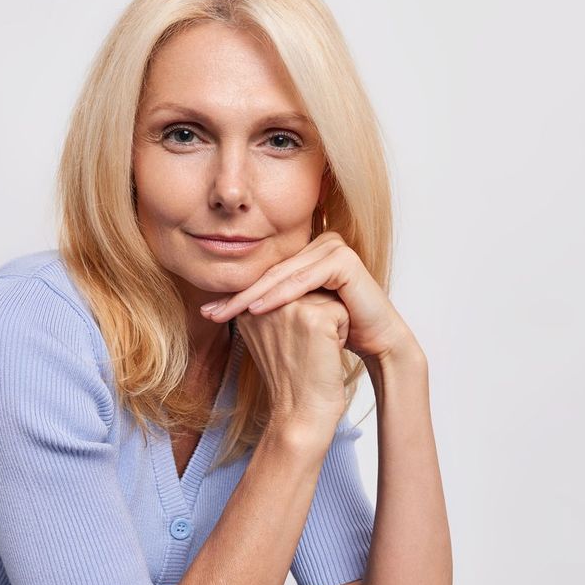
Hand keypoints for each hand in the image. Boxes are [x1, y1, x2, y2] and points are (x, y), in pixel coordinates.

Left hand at [200, 231, 411, 364]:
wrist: (377, 342)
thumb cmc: (337, 332)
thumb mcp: (296, 316)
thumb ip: (268, 304)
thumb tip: (217, 307)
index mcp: (307, 251)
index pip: (265, 272)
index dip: (236, 293)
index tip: (208, 313)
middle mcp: (321, 242)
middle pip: (271, 272)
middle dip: (238, 295)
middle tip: (210, 314)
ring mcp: (334, 247)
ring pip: (284, 275)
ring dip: (254, 295)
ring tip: (229, 313)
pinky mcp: (344, 259)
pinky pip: (304, 279)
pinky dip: (280, 295)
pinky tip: (258, 310)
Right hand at [231, 289, 350, 431]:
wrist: (300, 415)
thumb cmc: (291, 379)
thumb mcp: (269, 338)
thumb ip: (271, 306)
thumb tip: (289, 280)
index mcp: (247, 306)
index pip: (288, 289)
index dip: (299, 318)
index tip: (290, 348)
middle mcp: (263, 302)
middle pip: (307, 288)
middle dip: (314, 317)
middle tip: (302, 351)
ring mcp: (288, 308)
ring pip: (326, 297)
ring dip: (328, 324)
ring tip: (312, 352)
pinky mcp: (314, 318)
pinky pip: (342, 311)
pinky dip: (341, 334)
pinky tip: (324, 355)